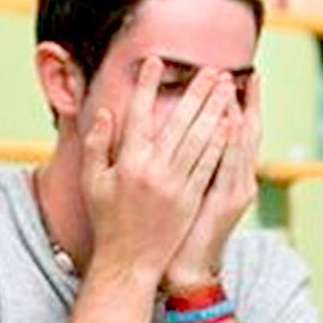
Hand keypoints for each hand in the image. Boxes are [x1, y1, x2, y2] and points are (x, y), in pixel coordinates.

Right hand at [81, 58, 231, 284]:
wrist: (128, 261)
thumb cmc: (107, 220)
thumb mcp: (92, 182)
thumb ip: (96, 145)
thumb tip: (105, 113)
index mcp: (127, 162)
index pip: (138, 114)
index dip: (147, 86)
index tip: (156, 61)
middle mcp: (152, 170)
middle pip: (178, 120)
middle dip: (196, 91)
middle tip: (211, 68)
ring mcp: (175, 184)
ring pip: (199, 138)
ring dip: (215, 109)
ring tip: (226, 86)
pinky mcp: (192, 198)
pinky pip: (209, 163)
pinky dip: (221, 140)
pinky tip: (231, 121)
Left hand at [164, 74, 260, 288]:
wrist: (188, 269)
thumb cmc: (183, 230)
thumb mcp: (193, 191)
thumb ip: (196, 162)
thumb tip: (191, 133)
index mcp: (229, 176)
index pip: (238, 133)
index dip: (239, 106)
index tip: (237, 79)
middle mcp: (240, 180)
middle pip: (246, 133)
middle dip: (243, 103)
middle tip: (238, 74)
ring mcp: (236, 191)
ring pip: (240, 145)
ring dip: (237, 113)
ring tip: (232, 87)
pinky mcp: (226, 203)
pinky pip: (229, 167)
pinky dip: (230, 144)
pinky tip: (229, 123)